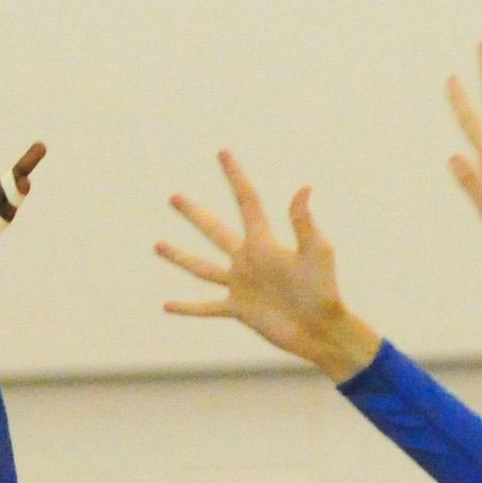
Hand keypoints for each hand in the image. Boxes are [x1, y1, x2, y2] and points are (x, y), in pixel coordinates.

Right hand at [157, 151, 381, 382]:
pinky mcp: (239, 310)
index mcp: (264, 243)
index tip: (224, 153)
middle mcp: (248, 261)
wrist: (321, 329)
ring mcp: (241, 286)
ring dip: (180, 257)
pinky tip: (167, 306)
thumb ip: (304, 223)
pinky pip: (207, 308)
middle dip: (195, 214)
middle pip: (214, 231)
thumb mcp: (316, 252)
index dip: (236, 177)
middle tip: (174, 197)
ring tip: (157, 245)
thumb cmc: (323, 290)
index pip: (246, 202)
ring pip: (202, 269)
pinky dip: (188, 308)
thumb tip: (304, 188)